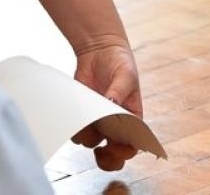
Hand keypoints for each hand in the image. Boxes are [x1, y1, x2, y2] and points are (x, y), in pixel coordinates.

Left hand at [72, 40, 142, 170]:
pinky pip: (77, 132)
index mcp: (133, 119)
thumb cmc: (120, 62)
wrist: (99, 50)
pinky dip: (76, 128)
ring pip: (92, 143)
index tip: (115, 147)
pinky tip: (78, 113)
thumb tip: (111, 105)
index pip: (133, 145)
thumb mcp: (125, 75)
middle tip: (101, 153)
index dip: (125, 151)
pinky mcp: (83, 116)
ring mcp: (99, 122)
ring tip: (88, 116)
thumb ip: (118, 92)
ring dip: (89, 136)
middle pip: (114, 154)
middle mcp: (116, 125)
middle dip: (108, 159)